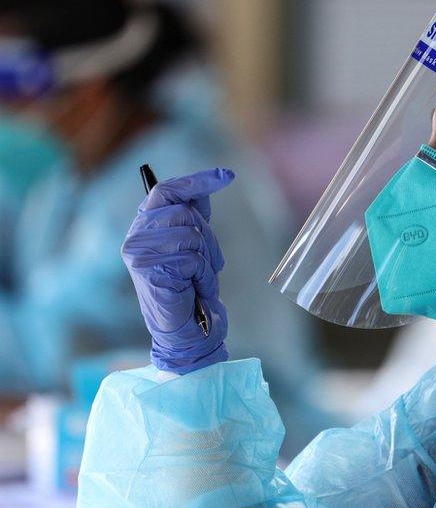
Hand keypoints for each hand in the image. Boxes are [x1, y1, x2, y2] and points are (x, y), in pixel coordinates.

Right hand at [122, 168, 233, 373]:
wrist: (186, 332)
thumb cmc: (191, 290)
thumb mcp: (194, 248)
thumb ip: (192, 220)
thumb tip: (202, 190)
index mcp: (144, 228)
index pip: (167, 191)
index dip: (197, 181)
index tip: (227, 175)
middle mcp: (135, 237)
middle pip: (185, 212)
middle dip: (207, 237)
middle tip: (207, 263)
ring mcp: (139, 253)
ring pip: (191, 233)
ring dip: (206, 258)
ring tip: (197, 279)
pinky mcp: (149, 270)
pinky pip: (193, 258)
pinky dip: (203, 275)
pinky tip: (194, 289)